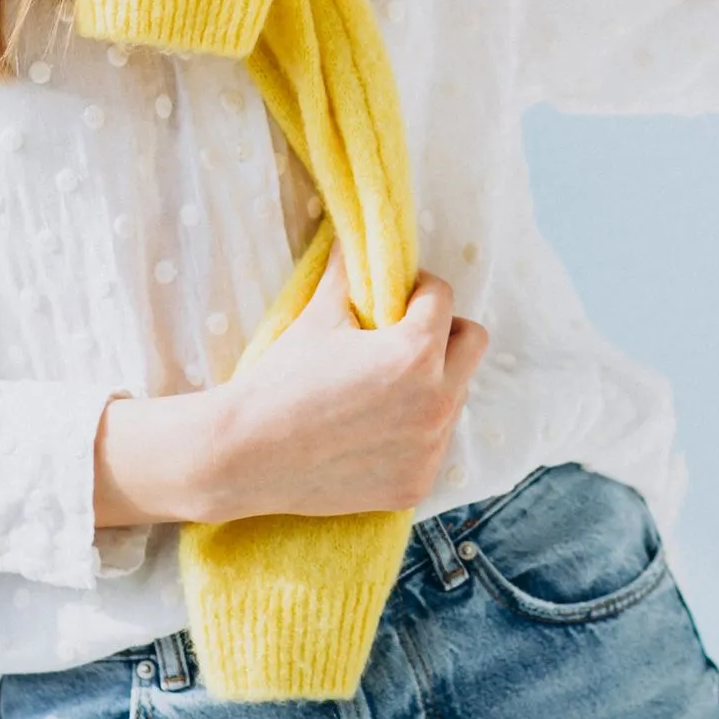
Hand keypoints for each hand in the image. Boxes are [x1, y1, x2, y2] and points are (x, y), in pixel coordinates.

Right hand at [92, 246, 487, 526]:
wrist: (246, 454)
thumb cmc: (281, 379)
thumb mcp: (319, 315)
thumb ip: (349, 271)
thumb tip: (356, 234)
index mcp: (416, 353)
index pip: (444, 298)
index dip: (417, 290)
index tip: (394, 299)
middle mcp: (436, 402)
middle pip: (472, 343)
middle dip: (443, 332)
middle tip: (401, 338)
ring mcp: (429, 449)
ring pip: (456, 396)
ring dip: (431, 383)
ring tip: (381, 387)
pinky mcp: (417, 484)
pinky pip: (434, 443)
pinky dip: (413, 432)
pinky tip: (373, 430)